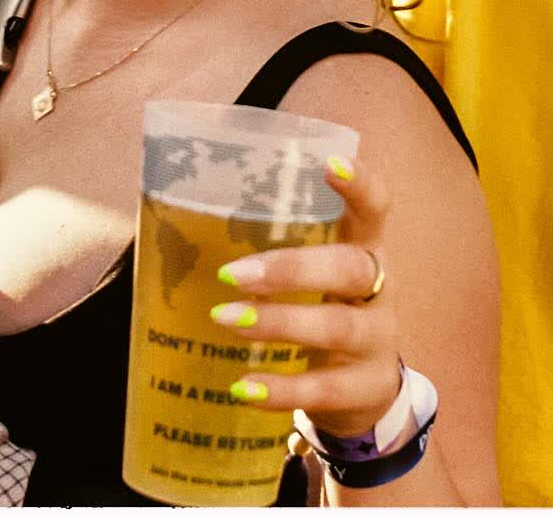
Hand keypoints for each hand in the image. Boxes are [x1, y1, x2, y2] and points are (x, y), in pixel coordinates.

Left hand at [210, 155, 402, 439]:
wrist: (366, 389)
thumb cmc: (323, 307)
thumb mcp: (313, 273)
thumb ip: (272, 245)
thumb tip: (172, 220)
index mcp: (365, 246)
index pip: (374, 206)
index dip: (360, 184)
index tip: (331, 162)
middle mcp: (379, 287)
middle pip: (350, 267)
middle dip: (292, 268)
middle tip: (233, 273)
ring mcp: (378, 339)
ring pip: (337, 326)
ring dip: (278, 322)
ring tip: (226, 319)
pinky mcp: (368, 388)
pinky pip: (326, 388)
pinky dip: (283, 388)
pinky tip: (244, 386)